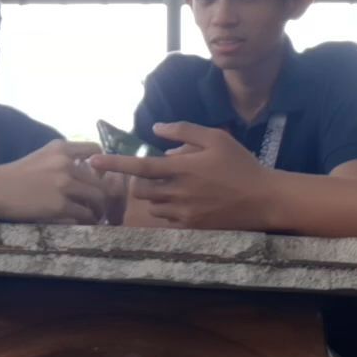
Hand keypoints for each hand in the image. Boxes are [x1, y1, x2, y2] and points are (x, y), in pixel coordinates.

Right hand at [0, 140, 110, 223]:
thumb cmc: (13, 176)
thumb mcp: (40, 158)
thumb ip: (61, 161)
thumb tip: (84, 173)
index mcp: (60, 148)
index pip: (95, 150)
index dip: (101, 166)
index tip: (98, 177)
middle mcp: (65, 163)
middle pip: (99, 180)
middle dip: (103, 194)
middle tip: (99, 205)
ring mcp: (64, 184)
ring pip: (97, 197)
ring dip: (99, 209)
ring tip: (95, 216)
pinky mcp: (59, 205)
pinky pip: (84, 214)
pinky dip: (88, 220)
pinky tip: (84, 223)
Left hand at [90, 122, 279, 230]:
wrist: (264, 199)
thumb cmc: (240, 165)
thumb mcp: (216, 138)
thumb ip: (184, 131)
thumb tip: (157, 129)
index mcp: (181, 168)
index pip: (139, 167)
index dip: (113, 164)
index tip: (92, 161)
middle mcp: (178, 193)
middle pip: (141, 189)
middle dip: (143, 180)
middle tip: (162, 172)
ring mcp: (183, 213)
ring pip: (152, 206)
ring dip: (156, 195)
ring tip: (180, 186)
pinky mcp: (191, 227)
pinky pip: (167, 218)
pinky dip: (170, 209)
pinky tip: (190, 201)